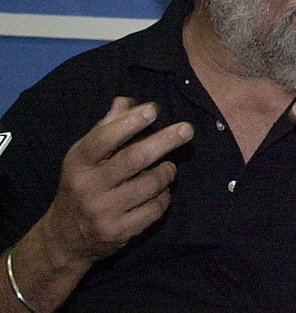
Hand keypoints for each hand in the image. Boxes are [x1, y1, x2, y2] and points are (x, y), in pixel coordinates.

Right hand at [38, 97, 193, 267]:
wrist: (66, 237)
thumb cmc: (82, 185)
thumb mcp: (84, 157)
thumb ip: (106, 129)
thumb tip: (126, 101)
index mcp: (77, 164)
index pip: (103, 139)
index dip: (129, 123)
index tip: (153, 109)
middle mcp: (88, 188)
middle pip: (133, 159)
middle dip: (164, 141)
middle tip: (186, 129)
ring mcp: (103, 212)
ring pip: (150, 184)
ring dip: (167, 171)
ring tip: (168, 166)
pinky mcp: (119, 232)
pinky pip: (155, 208)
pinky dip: (165, 195)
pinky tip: (160, 191)